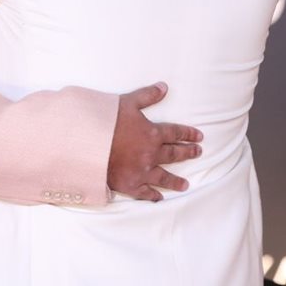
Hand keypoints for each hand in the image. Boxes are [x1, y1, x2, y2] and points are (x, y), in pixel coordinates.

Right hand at [107, 83, 201, 202]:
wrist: (86, 144)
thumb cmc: (105, 121)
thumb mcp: (127, 102)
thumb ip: (147, 96)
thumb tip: (164, 87)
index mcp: (152, 133)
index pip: (175, 133)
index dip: (188, 134)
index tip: (199, 137)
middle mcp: (151, 154)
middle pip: (174, 154)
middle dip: (187, 153)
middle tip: (198, 153)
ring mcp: (142, 172)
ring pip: (164, 177)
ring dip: (176, 180)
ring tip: (185, 184)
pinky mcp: (130, 185)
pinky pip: (146, 193)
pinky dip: (153, 196)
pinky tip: (159, 198)